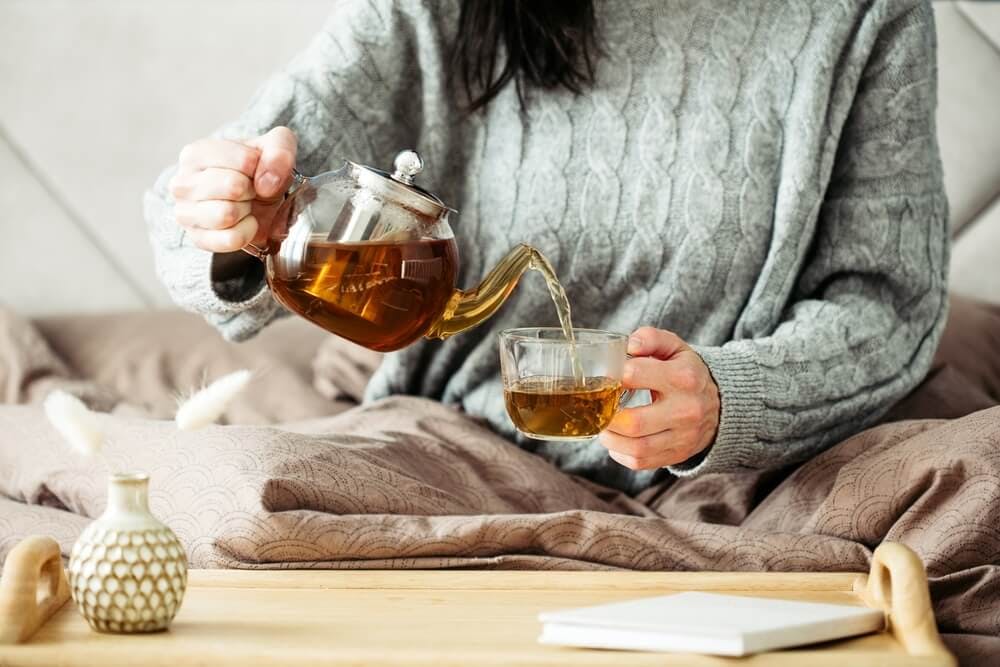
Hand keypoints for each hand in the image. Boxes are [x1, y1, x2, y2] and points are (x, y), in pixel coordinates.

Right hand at [169, 127, 297, 252]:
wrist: (259, 201)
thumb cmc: (259, 170)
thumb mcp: (275, 147)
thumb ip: (278, 151)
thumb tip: (266, 183)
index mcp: (195, 154)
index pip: (243, 161)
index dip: (259, 167)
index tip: (254, 169)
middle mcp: (182, 183)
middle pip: (233, 187)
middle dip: (251, 190)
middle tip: (249, 190)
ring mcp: (185, 214)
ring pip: (226, 215)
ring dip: (246, 211)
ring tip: (244, 204)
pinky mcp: (198, 239)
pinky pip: (231, 239)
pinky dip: (247, 232)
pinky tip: (244, 222)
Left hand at [599, 327, 720, 469]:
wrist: (719, 406)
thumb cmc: (687, 373)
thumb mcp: (675, 348)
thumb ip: (651, 339)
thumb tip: (630, 346)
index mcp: (683, 377)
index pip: (635, 375)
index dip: (613, 375)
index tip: (608, 377)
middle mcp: (686, 410)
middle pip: (634, 422)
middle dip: (608, 416)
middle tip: (599, 408)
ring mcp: (683, 436)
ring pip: (636, 448)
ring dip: (610, 438)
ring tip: (604, 426)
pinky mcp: (677, 455)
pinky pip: (641, 462)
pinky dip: (621, 454)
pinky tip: (617, 441)